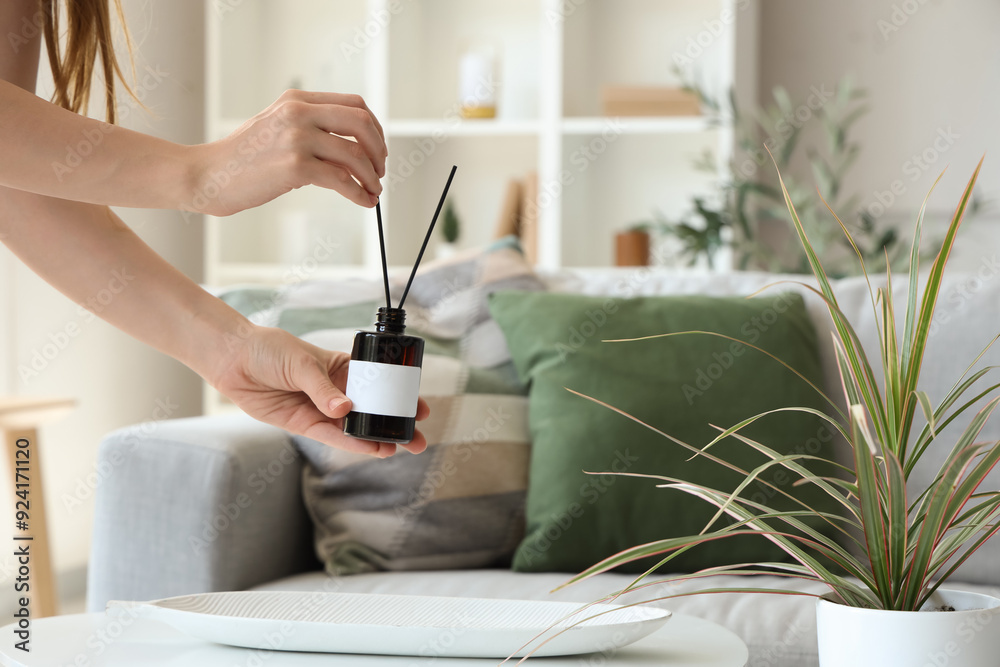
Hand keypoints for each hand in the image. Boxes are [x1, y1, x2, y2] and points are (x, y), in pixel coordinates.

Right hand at [187, 90, 386, 215]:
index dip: (374, 128)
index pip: (354, 104)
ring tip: (373, 191)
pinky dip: (358, 193)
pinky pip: (341, 180)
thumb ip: (311, 129)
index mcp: (296, 99)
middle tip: (379, 171)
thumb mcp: (277, 128)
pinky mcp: (295, 166)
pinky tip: (363, 201)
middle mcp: (299, 113)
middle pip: (362, 123)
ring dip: (371, 177)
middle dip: (378, 150)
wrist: (209, 174)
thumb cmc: (243, 158)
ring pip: (355, 155)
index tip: (377, 149)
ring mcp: (297, 138)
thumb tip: (352, 151)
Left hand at [211, 325, 428, 457]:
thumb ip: (323, 389)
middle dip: (394, 424)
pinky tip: (370, 449)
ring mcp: (321, 409)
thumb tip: (345, 410)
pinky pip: (330, 436)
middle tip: (417, 438)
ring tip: (399, 449)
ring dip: (376, 439)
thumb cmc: (269, 350)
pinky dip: (350, 443)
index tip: (419, 408)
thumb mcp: (301, 362)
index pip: (378, 384)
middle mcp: (336, 390)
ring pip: (354, 428)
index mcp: (343, 368)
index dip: (398, 397)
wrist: (234, 359)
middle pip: (371, 411)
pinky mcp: (303, 424)